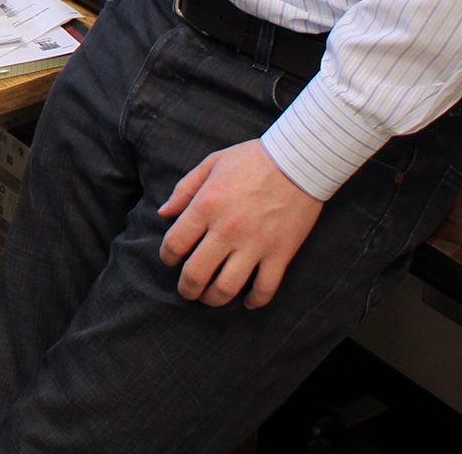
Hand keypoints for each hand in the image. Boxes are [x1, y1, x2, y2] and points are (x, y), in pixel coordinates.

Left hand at [157, 139, 322, 308]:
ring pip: (227, 288)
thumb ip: (184, 189)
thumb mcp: (211, 164)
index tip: (171, 259)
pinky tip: (247, 301)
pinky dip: (254, 301)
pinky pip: (265, 289)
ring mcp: (255, 244)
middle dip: (186, 287)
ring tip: (210, 297)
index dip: (167, 257)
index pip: (175, 243)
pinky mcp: (280, 254)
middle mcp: (227, 229)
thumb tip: (163, 213)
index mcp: (206, 205)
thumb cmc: (251, 159)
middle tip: (187, 289)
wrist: (297, 161)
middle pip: (196, 273)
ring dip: (214, 299)